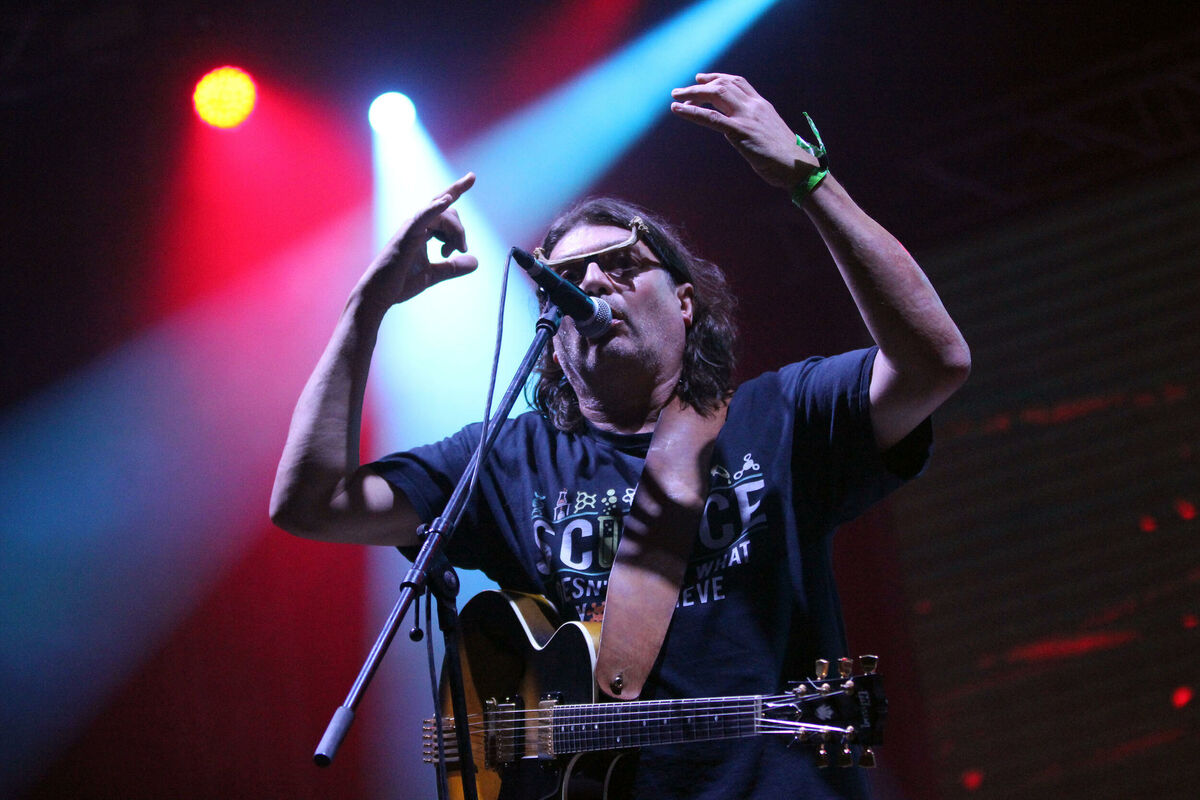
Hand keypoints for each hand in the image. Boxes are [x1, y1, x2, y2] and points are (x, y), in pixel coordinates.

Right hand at [357, 172, 477, 309]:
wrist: (379, 295)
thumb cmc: (399, 283)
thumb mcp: (434, 274)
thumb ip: (454, 267)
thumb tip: (475, 261)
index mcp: (422, 230)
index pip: (443, 208)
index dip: (457, 190)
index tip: (471, 176)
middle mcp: (416, 225)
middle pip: (448, 212)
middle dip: (459, 230)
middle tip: (460, 250)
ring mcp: (410, 229)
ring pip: (442, 215)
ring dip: (454, 232)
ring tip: (452, 252)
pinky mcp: (405, 237)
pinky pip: (422, 218)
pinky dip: (434, 209)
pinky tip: (446, 201)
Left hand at [670, 74, 816, 189]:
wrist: (798, 167)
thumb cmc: (784, 156)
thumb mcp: (769, 132)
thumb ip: (754, 125)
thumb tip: (739, 129)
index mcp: (762, 105)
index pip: (738, 82)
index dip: (717, 77)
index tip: (701, 78)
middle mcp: (754, 106)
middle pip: (723, 85)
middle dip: (699, 85)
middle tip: (679, 92)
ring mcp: (747, 117)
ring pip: (716, 95)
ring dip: (692, 94)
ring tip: (675, 98)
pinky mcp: (740, 132)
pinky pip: (711, 118)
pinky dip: (692, 112)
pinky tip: (678, 110)